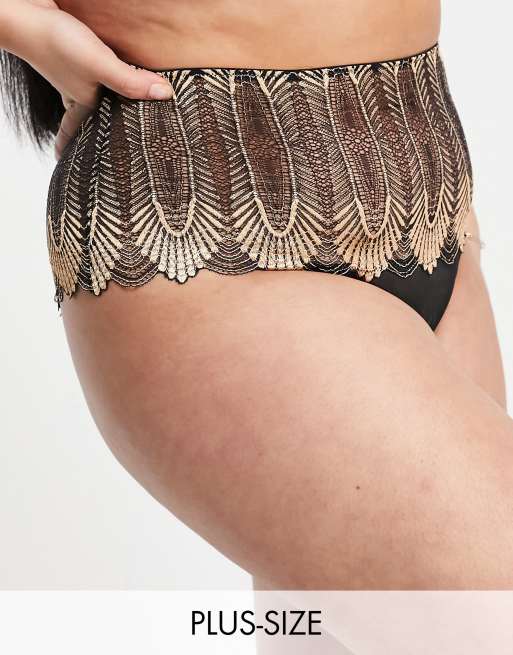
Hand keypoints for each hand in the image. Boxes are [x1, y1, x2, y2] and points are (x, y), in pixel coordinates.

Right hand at [3, 1, 172, 157]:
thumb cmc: (57, 43)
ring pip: (96, 96)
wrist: (28, 10)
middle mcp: (79, 92)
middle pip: (92, 118)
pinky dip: (106, 77)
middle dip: (103, 130)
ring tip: (126, 113)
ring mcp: (77, 75)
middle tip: (123, 145)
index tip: (78, 164)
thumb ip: (131, 82)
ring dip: (108, 104)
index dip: (79, 149)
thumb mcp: (100, 66)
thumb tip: (166, 96)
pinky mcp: (78, 55)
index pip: (81, 135)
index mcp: (83, 105)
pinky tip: (117, 73)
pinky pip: (96, 73)